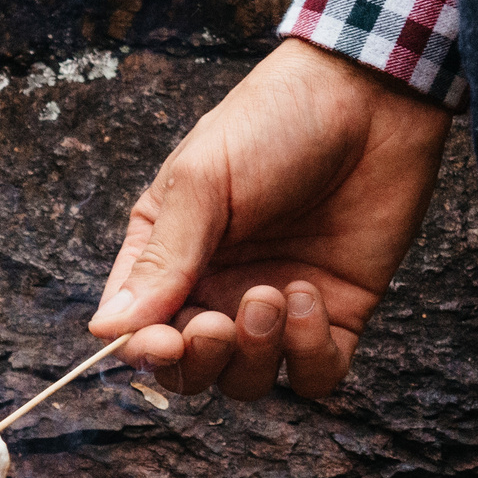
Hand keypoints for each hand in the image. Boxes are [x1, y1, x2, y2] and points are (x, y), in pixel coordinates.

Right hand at [88, 38, 450, 399]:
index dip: (146, 352)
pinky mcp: (336, 314)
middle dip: (202, 360)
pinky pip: (314, 376)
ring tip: (275, 293)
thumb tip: (106, 331)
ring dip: (256, 354)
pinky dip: (309, 354)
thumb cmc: (274, 121)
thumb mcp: (202, 182)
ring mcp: (276, 307)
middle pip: (190, 371)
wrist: (371, 95)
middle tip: (221, 322)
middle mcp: (218, 290)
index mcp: (170, 257)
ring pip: (247, 381)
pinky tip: (311, 296)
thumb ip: (159, 261)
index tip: (165, 341)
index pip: (139, 332)